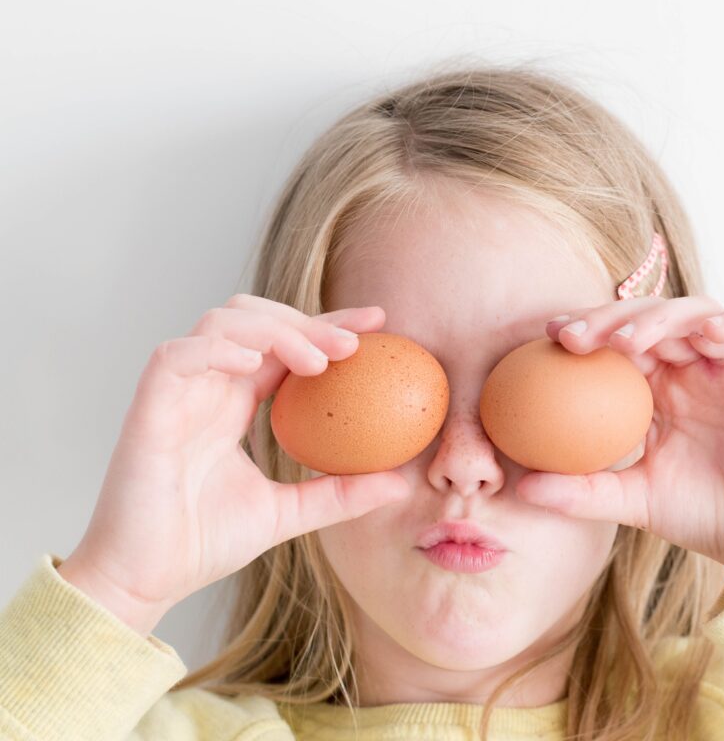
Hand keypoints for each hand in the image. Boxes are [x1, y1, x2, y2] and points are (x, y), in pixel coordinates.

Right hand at [58, 294, 409, 633]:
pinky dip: (217, 348)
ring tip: (316, 362)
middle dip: (307, 320)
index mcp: (234, 404)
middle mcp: (207, 388)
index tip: (378, 324)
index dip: (328, 325)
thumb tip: (401, 484)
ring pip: (220, 323)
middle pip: (255, 318)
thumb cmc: (202, 545)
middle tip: (354, 344)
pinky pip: (177, 356)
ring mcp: (177, 394)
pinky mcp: (148, 408)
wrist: (144, 582)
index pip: (285, 345)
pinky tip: (254, 361)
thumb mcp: (288, 514)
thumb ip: (339, 494)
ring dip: (273, 329)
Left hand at [515, 296, 723, 581]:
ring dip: (662, 318)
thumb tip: (520, 489)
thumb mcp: (635, 501)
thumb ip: (582, 491)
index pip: (622, 340)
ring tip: (627, 341)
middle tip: (574, 336)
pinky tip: (707, 333)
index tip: (548, 338)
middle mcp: (700, 366)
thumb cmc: (707, 516)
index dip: (588, 329)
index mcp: (664, 386)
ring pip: (701, 313)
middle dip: (611, 318)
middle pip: (654, 317)